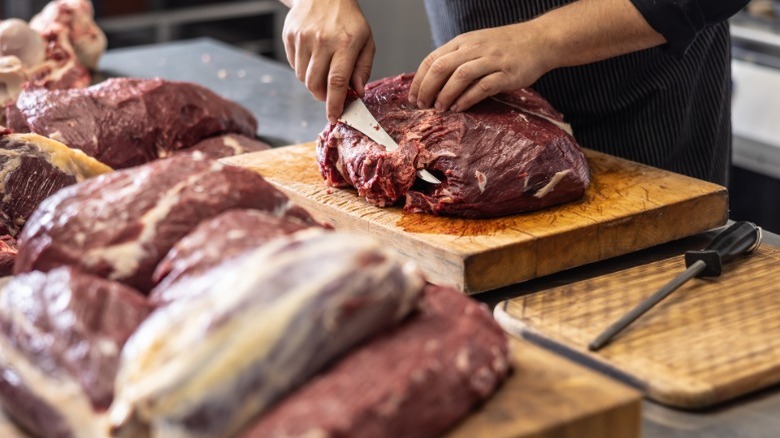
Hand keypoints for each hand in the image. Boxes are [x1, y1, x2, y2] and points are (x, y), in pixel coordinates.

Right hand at [282, 0, 374, 123]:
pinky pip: (293, 65)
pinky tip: (313, 56)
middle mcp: (322, 41)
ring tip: (323, 68)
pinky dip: (303, 69)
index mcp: (345, 43)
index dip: (334, 103)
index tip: (334, 117)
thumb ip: (363, 68)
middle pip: (315, 84)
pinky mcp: (290, 36)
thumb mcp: (366, 41)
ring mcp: (303, 38)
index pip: (337, 81)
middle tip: (329, 95)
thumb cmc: (348, 20)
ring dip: (313, 82)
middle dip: (322, 96)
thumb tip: (357, 92)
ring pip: (302, 77)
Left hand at [408, 23, 550, 111]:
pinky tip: (459, 108)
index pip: (432, 59)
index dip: (419, 80)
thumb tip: (433, 82)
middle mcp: (474, 48)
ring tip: (439, 109)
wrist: (539, 40)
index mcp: (463, 42)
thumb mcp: (476, 45)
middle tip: (422, 105)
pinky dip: (467, 99)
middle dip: (427, 89)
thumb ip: (457, 59)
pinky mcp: (506, 74)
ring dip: (445, 95)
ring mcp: (491, 60)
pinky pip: (482, 87)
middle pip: (441, 67)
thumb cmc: (506, 47)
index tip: (413, 97)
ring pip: (459, 76)